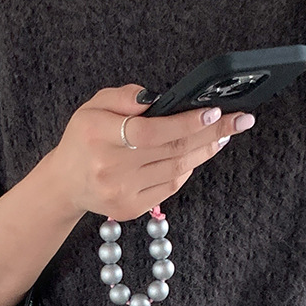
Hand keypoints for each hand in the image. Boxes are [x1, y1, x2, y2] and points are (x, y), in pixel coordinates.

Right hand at [51, 82, 254, 220]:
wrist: (65, 182)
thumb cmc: (84, 138)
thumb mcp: (94, 106)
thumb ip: (125, 97)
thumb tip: (161, 99)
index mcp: (99, 136)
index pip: (150, 131)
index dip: (185, 122)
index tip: (213, 112)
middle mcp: (110, 168)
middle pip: (170, 150)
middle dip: (210, 133)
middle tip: (240, 120)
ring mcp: (121, 192)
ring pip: (175, 170)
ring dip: (205, 151)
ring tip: (224, 134)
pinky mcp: (129, 209)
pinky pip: (169, 188)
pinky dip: (187, 169)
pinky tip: (198, 153)